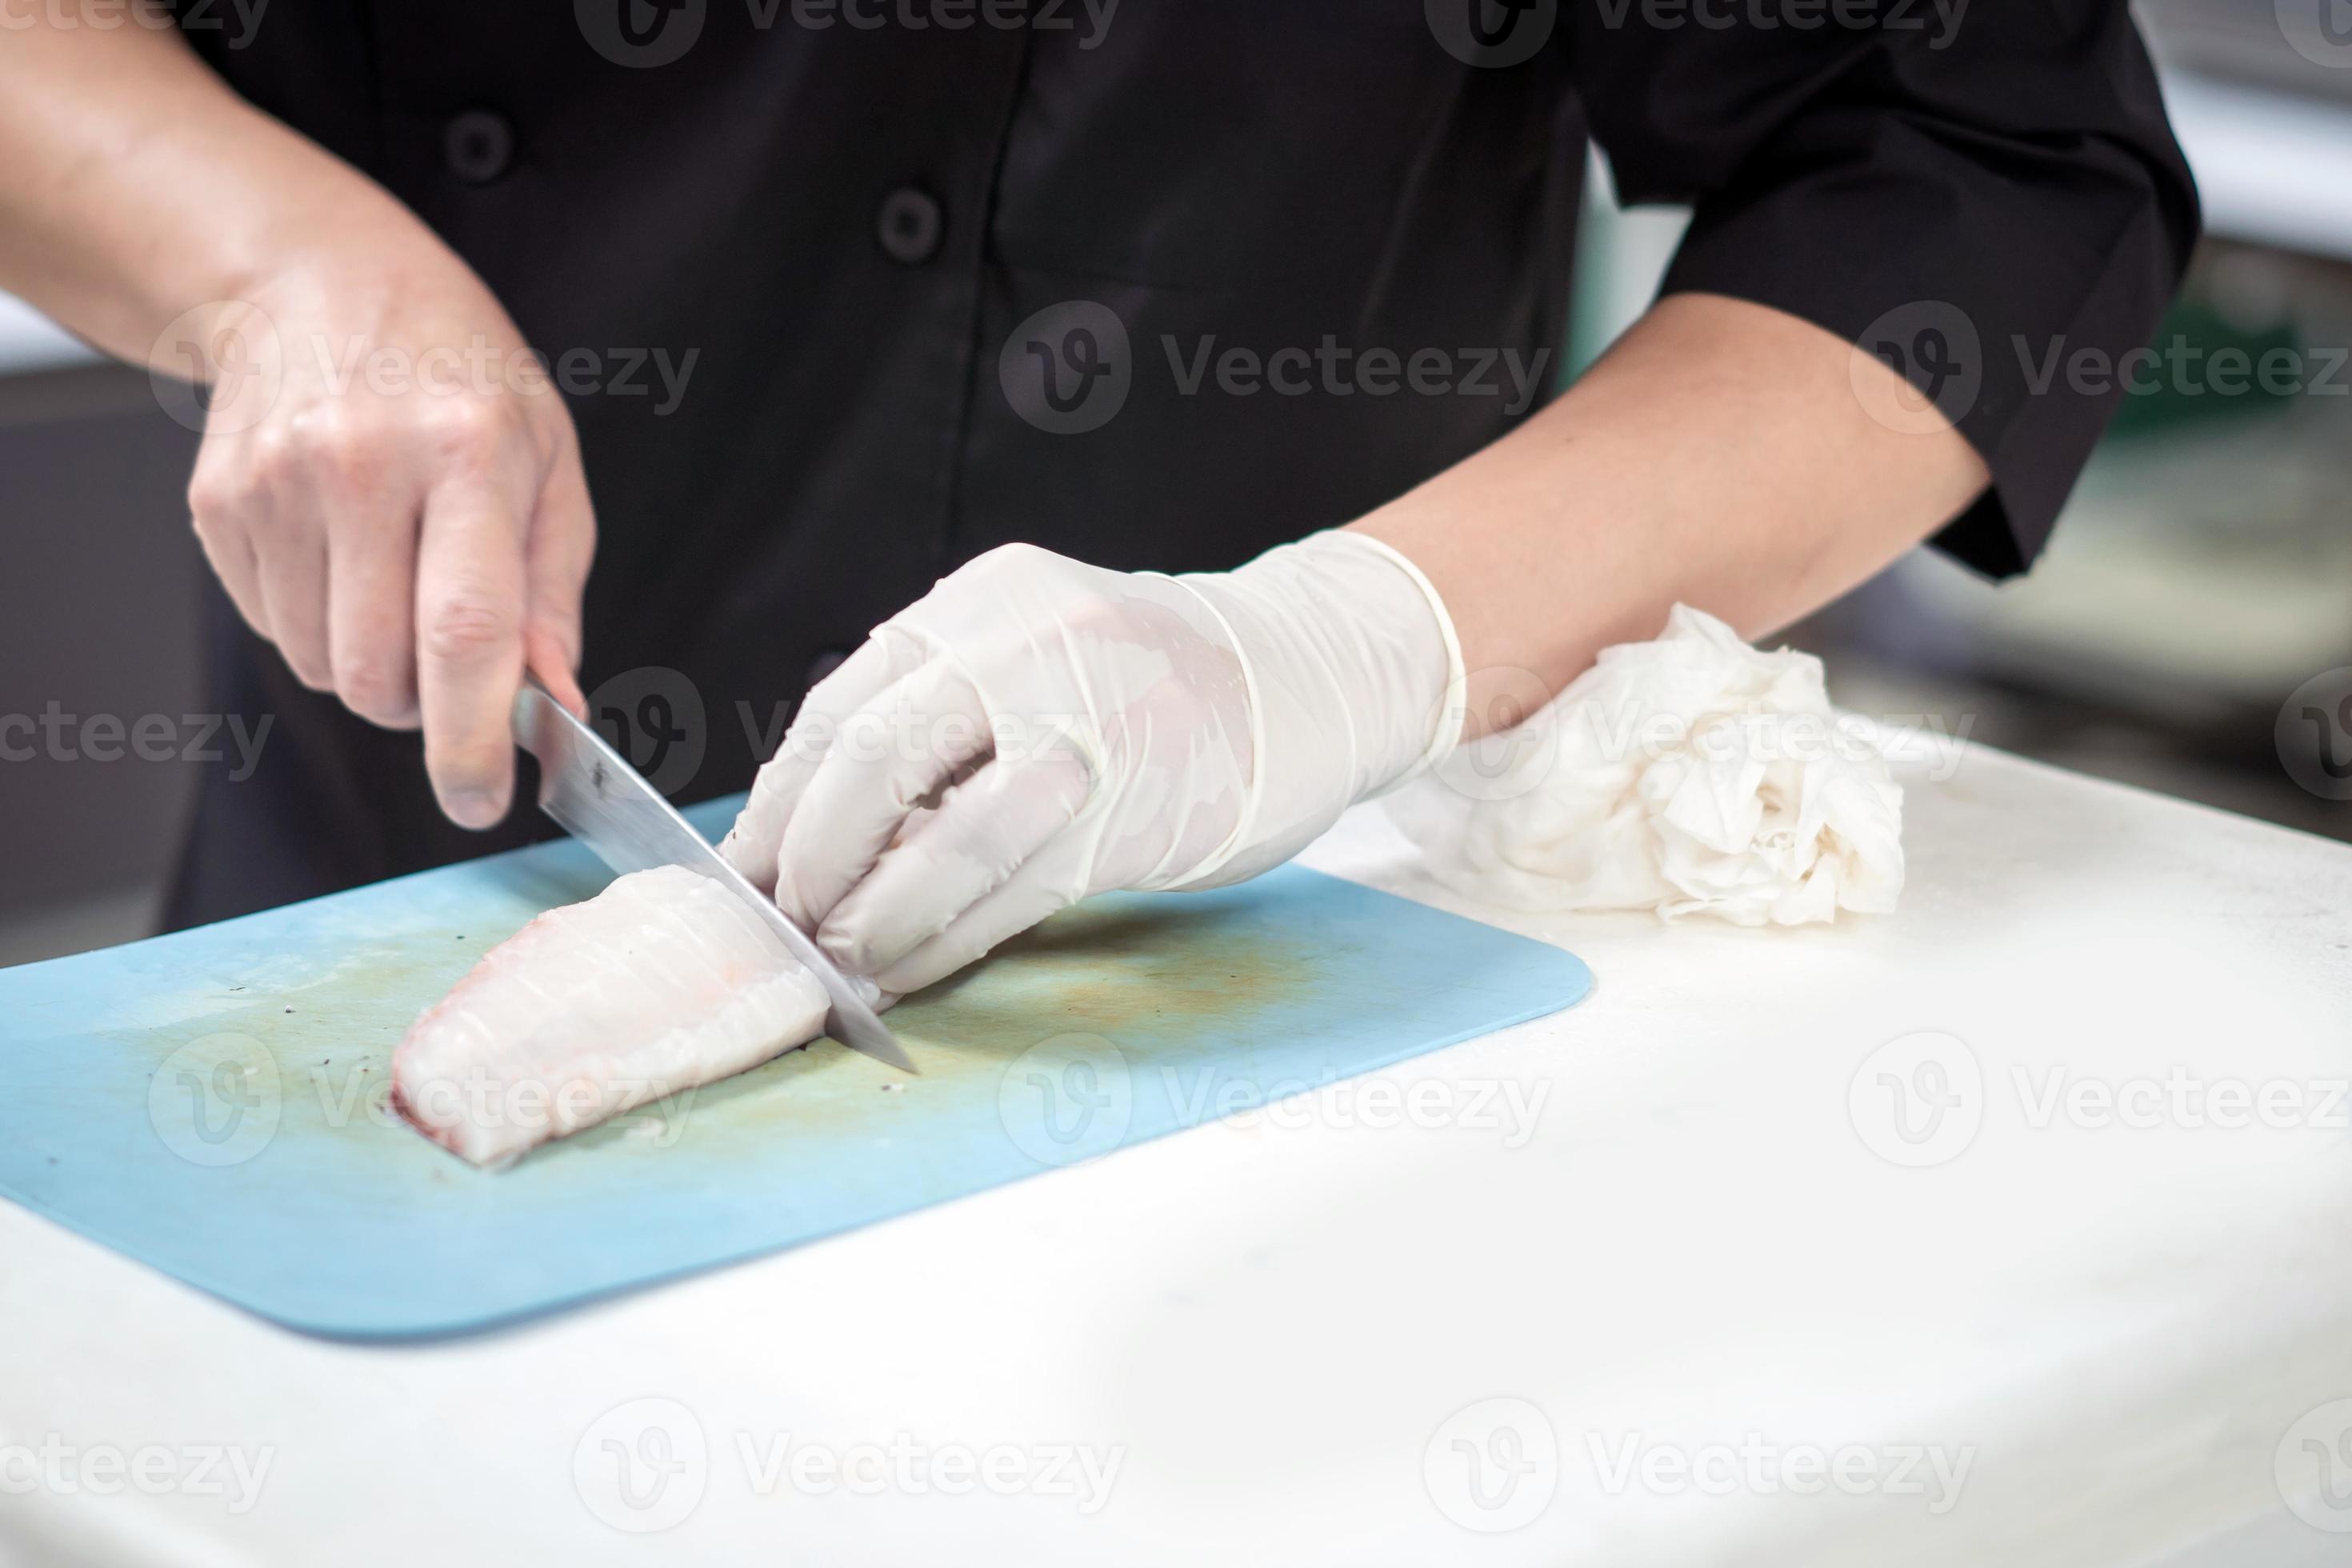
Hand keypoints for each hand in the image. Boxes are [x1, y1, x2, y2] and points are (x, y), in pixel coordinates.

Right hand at [182, 250, 594, 826]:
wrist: (322, 281)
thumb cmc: (460, 377)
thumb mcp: (549, 465)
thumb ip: (552, 598)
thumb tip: (555, 707)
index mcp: (469, 453)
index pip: (464, 634)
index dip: (473, 738)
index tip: (481, 799)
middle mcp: (363, 466)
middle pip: (379, 674)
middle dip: (422, 708)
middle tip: (451, 661)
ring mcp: (278, 483)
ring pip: (322, 667)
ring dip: (369, 663)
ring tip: (396, 576)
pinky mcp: (219, 503)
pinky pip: (273, 628)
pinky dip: (317, 623)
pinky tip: (342, 549)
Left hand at [720, 533, 1461, 992]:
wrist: (1302, 676)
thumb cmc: (1151, 684)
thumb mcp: (1035, 651)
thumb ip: (941, 717)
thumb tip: (820, 834)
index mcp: (980, 603)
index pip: (842, 709)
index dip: (778, 805)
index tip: (744, 872)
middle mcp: (1023, 648)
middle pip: (871, 765)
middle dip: (811, 865)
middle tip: (786, 927)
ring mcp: (1083, 726)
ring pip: (941, 843)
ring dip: (876, 922)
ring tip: (844, 965)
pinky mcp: (1132, 810)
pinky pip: (1011, 893)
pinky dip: (949, 943)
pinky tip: (915, 972)